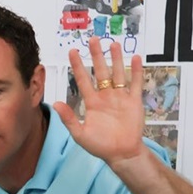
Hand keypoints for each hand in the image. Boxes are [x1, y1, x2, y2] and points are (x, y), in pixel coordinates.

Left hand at [54, 42, 145, 166]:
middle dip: (97, 56)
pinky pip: (135, 84)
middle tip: (93, 40)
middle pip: (100, 71)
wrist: (121, 153)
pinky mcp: (134, 101)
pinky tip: (135, 58)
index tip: (73, 52)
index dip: (78, 66)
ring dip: (116, 59)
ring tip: (113, 44)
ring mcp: (120, 97)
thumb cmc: (100, 146)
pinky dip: (136, 71)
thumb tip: (56, 104)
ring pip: (118, 73)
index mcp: (92, 102)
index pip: (83, 80)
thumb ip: (69, 118)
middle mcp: (105, 96)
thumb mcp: (80, 134)